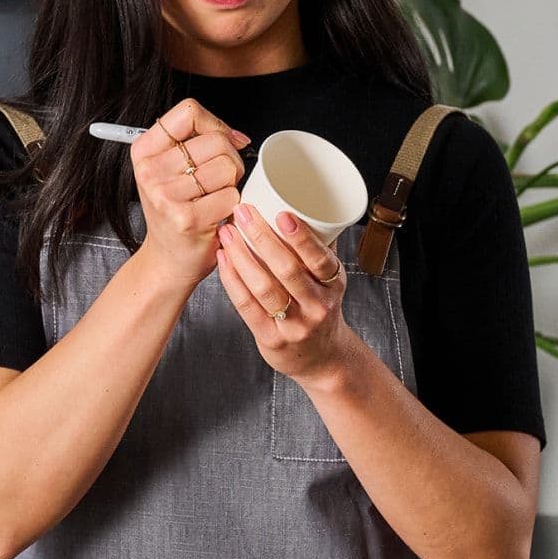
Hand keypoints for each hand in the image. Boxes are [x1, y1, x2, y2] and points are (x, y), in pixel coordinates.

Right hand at [131, 98, 249, 288]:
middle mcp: (150, 171)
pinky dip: (233, 206)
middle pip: (216, 140)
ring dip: (233, 184)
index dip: (216, 124)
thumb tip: (239, 136)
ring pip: (228, 167)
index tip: (224, 143)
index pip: (189, 112)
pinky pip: (231, 195)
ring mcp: (166, 195)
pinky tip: (216, 215)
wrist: (169, 260)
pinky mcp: (187, 218)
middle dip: (231, 159)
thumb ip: (198, 142)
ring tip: (215, 199)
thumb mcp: (172, 169)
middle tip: (219, 182)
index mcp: (145, 151)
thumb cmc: (177, 211)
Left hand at [216, 204, 351, 386]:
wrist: (321, 358)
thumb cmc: (318, 307)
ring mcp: (295, 325)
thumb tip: (299, 200)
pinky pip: (247, 305)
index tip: (282, 214)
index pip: (321, 259)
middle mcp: (318, 306)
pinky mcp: (271, 338)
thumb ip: (316, 249)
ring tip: (227, 232)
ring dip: (241, 256)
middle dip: (261, 237)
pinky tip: (223, 259)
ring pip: (264, 286)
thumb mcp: (329, 280)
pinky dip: (232, 279)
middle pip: (287, 269)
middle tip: (242, 212)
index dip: (301, 238)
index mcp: (334, 284)